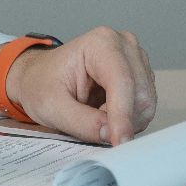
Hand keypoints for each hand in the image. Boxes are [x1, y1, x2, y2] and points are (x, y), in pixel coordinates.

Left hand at [0, 27, 156, 145]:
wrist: (39, 77)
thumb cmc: (41, 84)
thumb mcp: (51, 107)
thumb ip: (80, 122)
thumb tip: (110, 134)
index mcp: (101, 43)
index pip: (122, 81)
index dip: (122, 115)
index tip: (119, 142)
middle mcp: (124, 45)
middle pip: (140, 93)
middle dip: (123, 120)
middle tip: (96, 129)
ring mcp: (135, 58)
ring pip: (146, 101)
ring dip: (126, 120)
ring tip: (96, 116)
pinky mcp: (139, 74)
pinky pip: (145, 105)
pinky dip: (129, 118)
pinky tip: (106, 113)